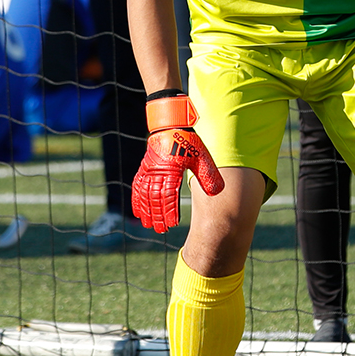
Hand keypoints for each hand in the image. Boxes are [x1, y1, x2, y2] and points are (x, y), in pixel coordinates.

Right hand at [130, 93, 225, 231]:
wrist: (172, 125)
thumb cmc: (189, 142)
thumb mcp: (202, 156)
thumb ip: (208, 175)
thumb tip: (217, 193)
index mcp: (172, 169)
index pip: (169, 195)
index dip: (170, 210)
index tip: (172, 224)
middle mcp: (157, 171)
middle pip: (155, 198)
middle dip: (158, 216)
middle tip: (161, 230)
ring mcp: (148, 170)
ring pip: (145, 194)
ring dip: (147, 211)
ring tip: (148, 225)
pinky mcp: (144, 168)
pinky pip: (137, 186)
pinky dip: (136, 200)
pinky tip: (138, 212)